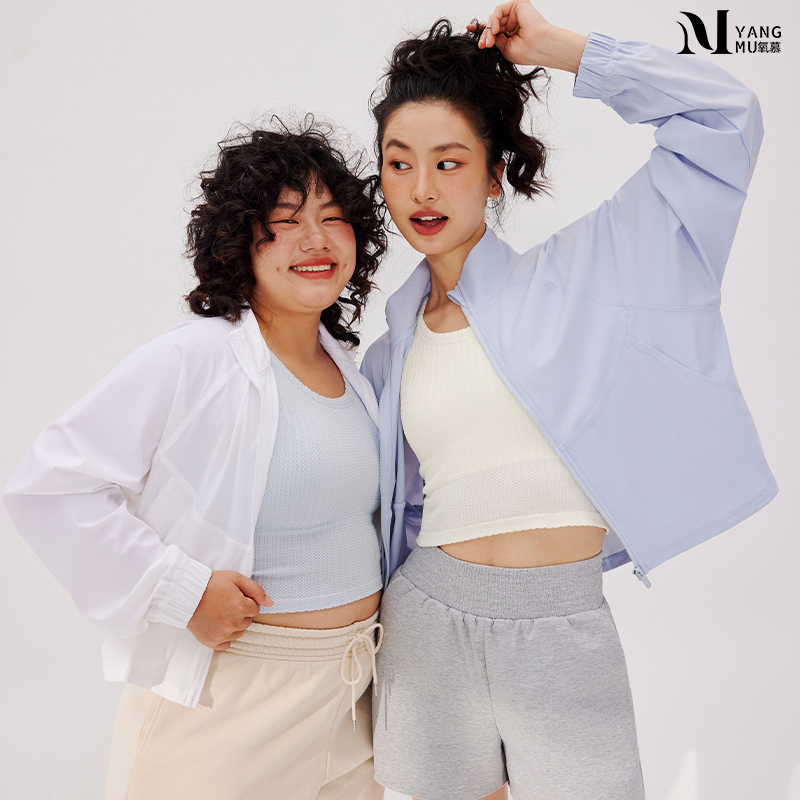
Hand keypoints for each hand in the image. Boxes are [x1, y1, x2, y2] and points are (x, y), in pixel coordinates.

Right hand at [187, 570, 271, 650]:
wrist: (186, 594)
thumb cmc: (211, 584)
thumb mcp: (236, 578)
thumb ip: (256, 590)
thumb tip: (270, 603)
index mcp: (241, 607)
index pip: (255, 609)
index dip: (246, 601)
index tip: (234, 597)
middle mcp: (233, 623)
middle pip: (247, 621)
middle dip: (241, 613)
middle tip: (226, 604)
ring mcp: (222, 634)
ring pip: (238, 632)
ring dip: (233, 624)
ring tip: (220, 613)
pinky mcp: (212, 642)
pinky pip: (226, 644)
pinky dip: (224, 636)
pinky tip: (217, 625)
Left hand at [468, 1, 586, 73]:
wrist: (540, 47)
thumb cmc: (526, 52)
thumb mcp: (505, 49)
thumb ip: (495, 40)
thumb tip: (485, 36)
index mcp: (511, 33)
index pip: (493, 29)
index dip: (481, 29)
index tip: (469, 29)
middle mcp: (513, 22)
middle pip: (492, 24)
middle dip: (484, 35)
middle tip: (483, 46)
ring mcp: (515, 13)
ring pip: (494, 18)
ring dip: (488, 31)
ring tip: (489, 42)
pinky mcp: (518, 5)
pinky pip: (498, 11)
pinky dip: (494, 20)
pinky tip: (495, 30)